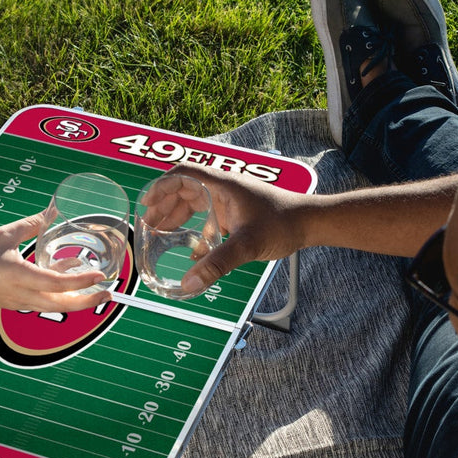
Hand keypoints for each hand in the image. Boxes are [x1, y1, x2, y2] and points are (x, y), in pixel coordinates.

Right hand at [0, 211, 109, 311]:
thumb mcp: (4, 235)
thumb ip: (32, 225)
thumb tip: (52, 213)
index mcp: (20, 277)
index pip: (58, 284)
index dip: (82, 281)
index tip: (101, 276)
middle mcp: (22, 295)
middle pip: (63, 305)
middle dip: (89, 302)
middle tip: (110, 294)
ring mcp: (18, 302)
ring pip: (54, 305)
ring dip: (74, 297)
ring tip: (93, 284)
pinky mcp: (13, 303)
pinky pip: (41, 301)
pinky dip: (57, 294)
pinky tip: (63, 277)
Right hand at [160, 164, 307, 294]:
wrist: (310, 222)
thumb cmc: (283, 223)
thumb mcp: (246, 245)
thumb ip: (216, 263)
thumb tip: (188, 283)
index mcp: (222, 184)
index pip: (183, 174)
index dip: (161, 186)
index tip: (147, 203)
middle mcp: (224, 189)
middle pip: (185, 190)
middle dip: (164, 205)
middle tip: (148, 223)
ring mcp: (231, 201)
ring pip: (196, 203)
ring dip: (178, 216)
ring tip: (160, 232)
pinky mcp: (238, 214)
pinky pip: (210, 218)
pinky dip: (197, 231)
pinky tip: (191, 251)